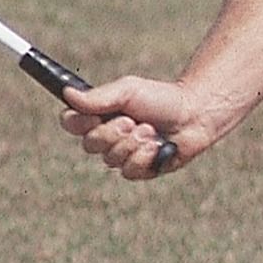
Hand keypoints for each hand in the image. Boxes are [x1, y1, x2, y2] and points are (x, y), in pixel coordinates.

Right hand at [59, 75, 196, 176]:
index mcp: (99, 116)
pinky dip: (144, 157)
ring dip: (133, 143)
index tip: (94, 117)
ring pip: (110, 159)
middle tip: (133, 121)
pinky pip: (129, 171)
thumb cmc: (160, 99)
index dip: (79, 123)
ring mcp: (122, 155)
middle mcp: (106, 138)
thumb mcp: (128, 91)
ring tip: (152, 131)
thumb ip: (98, 97)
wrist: (194, 115)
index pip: (71, 123)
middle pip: (89, 145)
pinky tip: (158, 147)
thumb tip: (67, 94)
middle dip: (113, 133)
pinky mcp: (140, 170)